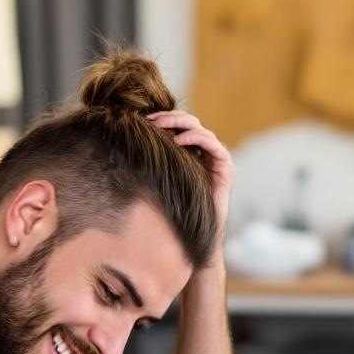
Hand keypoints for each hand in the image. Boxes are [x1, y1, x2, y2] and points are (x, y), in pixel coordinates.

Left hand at [147, 110, 233, 249]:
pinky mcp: (226, 169)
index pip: (179, 126)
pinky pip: (213, 145)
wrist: (191, 236)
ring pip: (201, 130)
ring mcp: (216, 160)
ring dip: (180, 124)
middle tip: (151, 120)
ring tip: (162, 128)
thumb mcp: (157, 179)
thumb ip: (151, 161)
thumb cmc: (170, 211)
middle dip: (170, 117)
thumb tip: (127, 141)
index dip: (163, 118)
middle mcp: (204, 154)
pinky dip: (197, 138)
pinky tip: (179, 141)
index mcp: (190, 153)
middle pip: (190, 123)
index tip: (143, 119)